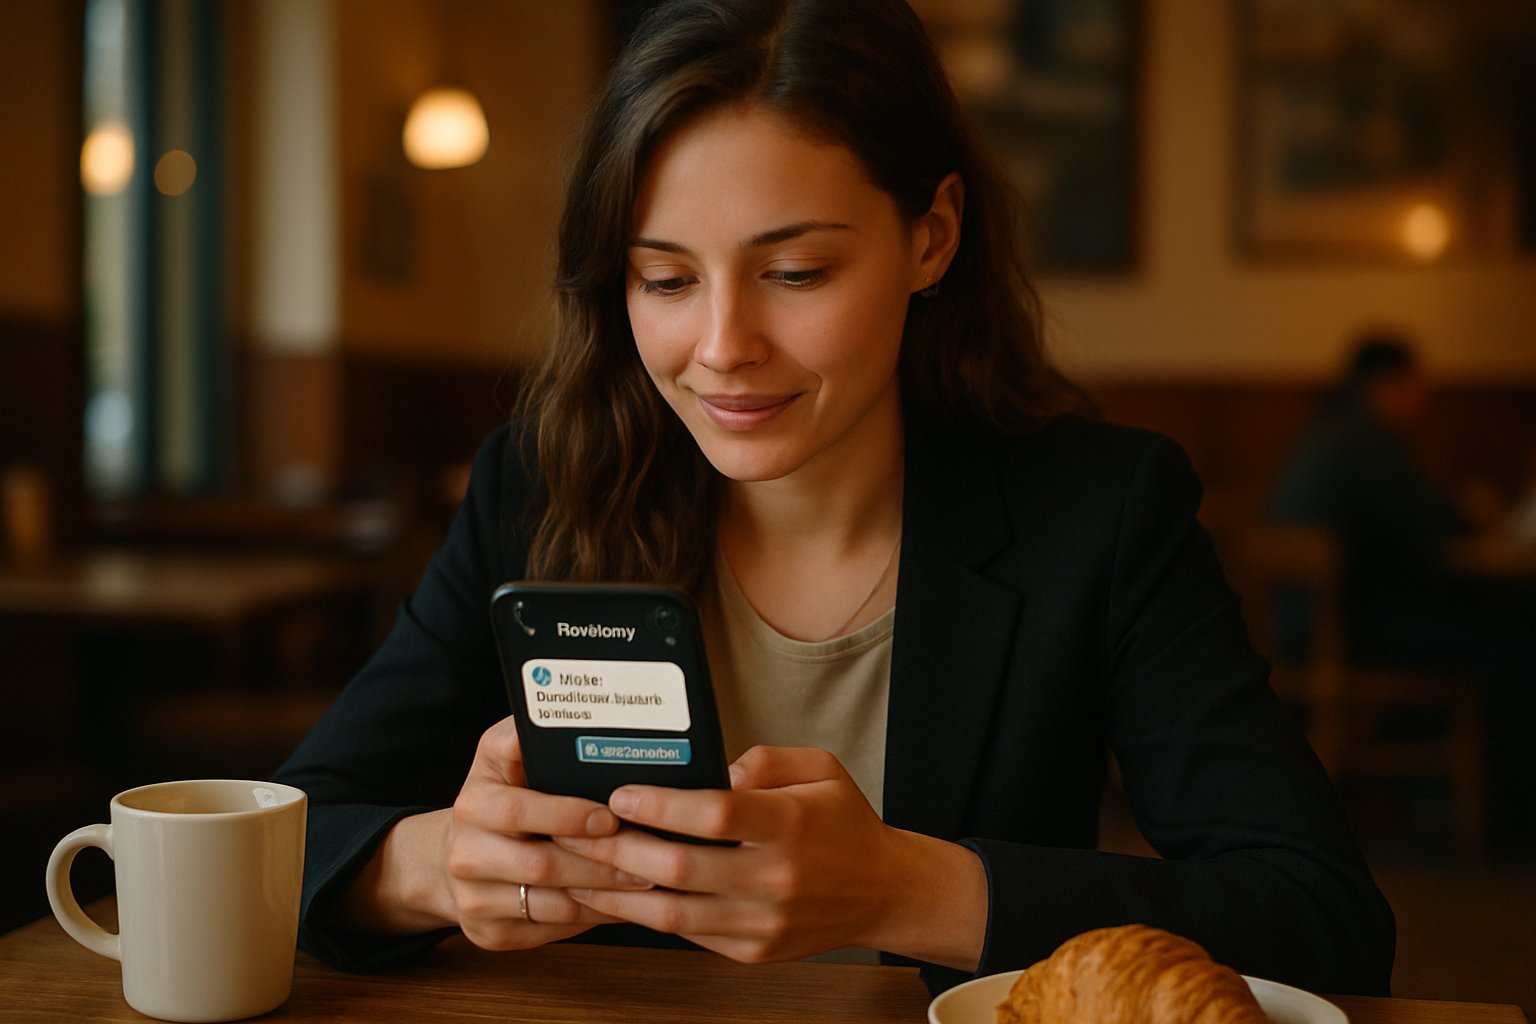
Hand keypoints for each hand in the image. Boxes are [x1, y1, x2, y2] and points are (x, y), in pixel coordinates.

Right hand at [443, 716, 654, 949]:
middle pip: (541, 865)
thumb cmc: (497, 797)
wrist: (451, 856)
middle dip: (602, 862)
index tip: (611, 815)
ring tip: (647, 883)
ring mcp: (473, 900)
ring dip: (604, 896)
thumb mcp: (500, 755)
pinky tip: (621, 905)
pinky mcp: (488, 934)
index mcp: (473, 804)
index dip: (567, 815)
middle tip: (650, 858)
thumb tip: (574, 711)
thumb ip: (527, 734)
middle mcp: (465, 854)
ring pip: (551, 906)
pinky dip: (591, 920)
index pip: (519, 810)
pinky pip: (549, 932)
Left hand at [553, 746, 986, 968]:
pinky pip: (687, 934)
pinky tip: (615, 897)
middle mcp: (775, 879)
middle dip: (620, 850)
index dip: (661, 805)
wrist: (883, 892)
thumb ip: (765, 759)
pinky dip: (646, 916)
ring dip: (617, 892)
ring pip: (673, 913)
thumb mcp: (820, 767)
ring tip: (576, 871)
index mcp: (791, 825)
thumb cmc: (843, 822)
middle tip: (578, 831)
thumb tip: (710, 768)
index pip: (715, 815)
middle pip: (681, 868)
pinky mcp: (752, 952)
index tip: (621, 794)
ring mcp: (763, 923)